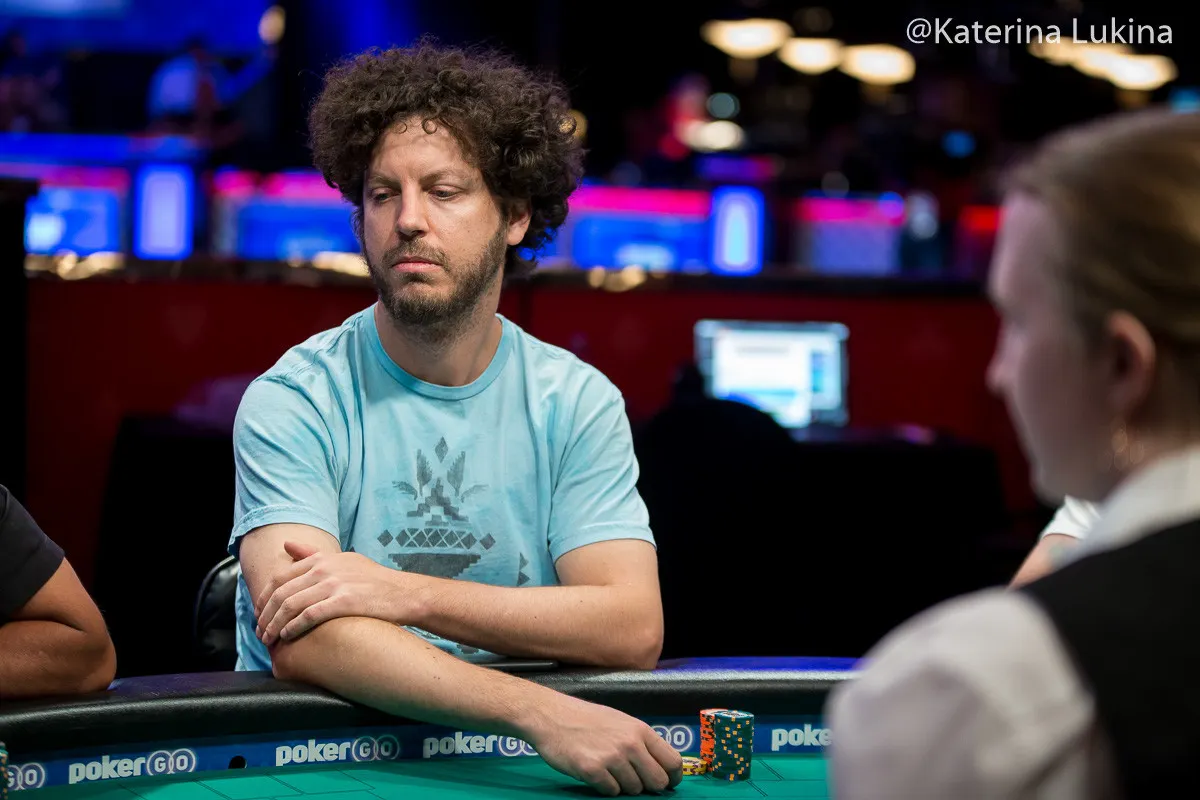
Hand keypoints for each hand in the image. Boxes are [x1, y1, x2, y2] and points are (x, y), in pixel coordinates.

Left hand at [255, 542, 416, 645]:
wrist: (403, 594)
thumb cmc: (374, 580)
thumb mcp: (344, 560)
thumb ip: (313, 554)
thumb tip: (287, 544)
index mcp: (322, 559)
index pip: (280, 578)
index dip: (264, 598)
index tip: (259, 614)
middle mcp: (325, 569)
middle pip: (281, 593)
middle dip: (265, 616)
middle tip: (260, 633)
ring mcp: (335, 584)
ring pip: (291, 605)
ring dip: (275, 626)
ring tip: (269, 639)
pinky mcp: (344, 601)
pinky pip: (309, 615)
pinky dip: (293, 628)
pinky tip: (288, 637)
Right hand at [529, 695, 682, 795]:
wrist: (551, 716)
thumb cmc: (586, 719)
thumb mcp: (620, 721)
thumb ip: (641, 742)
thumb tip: (660, 766)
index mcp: (640, 730)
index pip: (673, 761)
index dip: (673, 777)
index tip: (668, 782)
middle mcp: (629, 744)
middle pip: (658, 782)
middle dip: (648, 786)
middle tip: (634, 780)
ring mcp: (611, 758)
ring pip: (634, 790)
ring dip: (623, 786)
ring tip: (609, 770)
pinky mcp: (592, 771)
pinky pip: (611, 792)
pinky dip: (605, 787)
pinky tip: (596, 773)